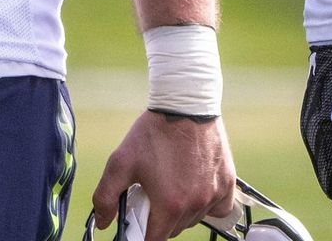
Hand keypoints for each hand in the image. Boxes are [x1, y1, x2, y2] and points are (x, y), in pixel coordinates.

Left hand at [90, 112, 235, 240]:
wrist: (186, 104)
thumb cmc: (153, 132)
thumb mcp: (120, 162)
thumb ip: (105, 198)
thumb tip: (104, 222)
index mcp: (169, 205)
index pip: (154, 240)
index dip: (142, 233)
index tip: (138, 219)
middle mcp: (195, 203)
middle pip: (174, 230)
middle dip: (160, 220)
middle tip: (152, 196)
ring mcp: (214, 193)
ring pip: (194, 219)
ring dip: (182, 212)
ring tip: (172, 187)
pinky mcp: (227, 182)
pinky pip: (218, 208)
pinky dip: (207, 205)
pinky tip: (196, 189)